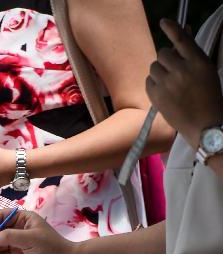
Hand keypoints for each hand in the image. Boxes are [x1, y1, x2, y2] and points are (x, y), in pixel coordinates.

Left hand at [147, 19, 222, 148]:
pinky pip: (148, 81)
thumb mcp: (206, 70)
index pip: (181, 39)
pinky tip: (164, 92)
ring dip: (159, 71)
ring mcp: (168, 85)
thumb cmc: (208, 97)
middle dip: (167, 59)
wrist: (205, 126)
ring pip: (153, 67)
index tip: (164, 22)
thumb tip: (184, 31)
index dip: (171, 28)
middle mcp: (182, 71)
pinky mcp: (157, 98)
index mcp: (198, 62)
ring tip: (170, 83)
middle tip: (173, 70)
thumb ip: (193, 52)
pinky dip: (154, 84)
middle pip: (162, 53)